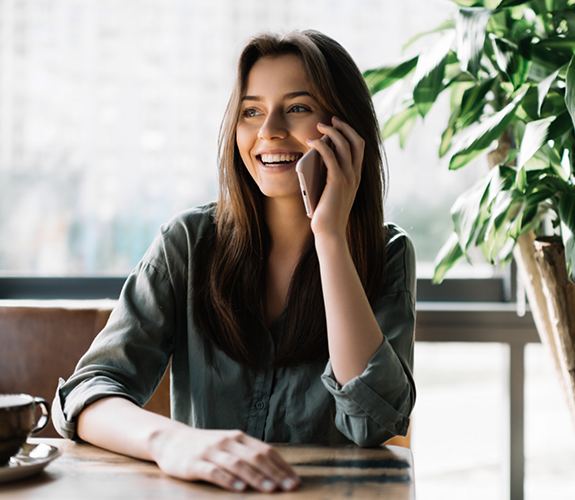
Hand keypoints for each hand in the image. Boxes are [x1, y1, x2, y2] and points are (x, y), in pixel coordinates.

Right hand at [150, 425, 299, 492]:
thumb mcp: (228, 445)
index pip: (265, 451)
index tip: (295, 481)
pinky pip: (214, 471)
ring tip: (270, 489)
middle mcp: (227, 442)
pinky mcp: (195, 463)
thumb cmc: (206, 447)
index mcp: (238, 438)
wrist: (171, 440)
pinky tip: (239, 488)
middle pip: (255, 457)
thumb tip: (275, 470)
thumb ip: (247, 454)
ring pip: (237, 464)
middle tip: (290, 487)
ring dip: (256, 476)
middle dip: (275, 473)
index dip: (282, 466)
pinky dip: (228, 480)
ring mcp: (211, 452)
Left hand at [306, 116, 364, 238]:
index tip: (338, 124)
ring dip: (332, 131)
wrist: (330, 232)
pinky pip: (330, 155)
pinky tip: (311, 141)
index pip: (360, 147)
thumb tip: (317, 157)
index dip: (350, 132)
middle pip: (356, 141)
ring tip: (319, 126)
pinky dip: (321, 144)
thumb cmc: (327, 214)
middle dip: (344, 126)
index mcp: (356, 176)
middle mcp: (356, 175)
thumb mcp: (330, 191)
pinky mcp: (337, 181)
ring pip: (344, 144)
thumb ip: (329, 175)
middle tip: (330, 119)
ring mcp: (349, 177)